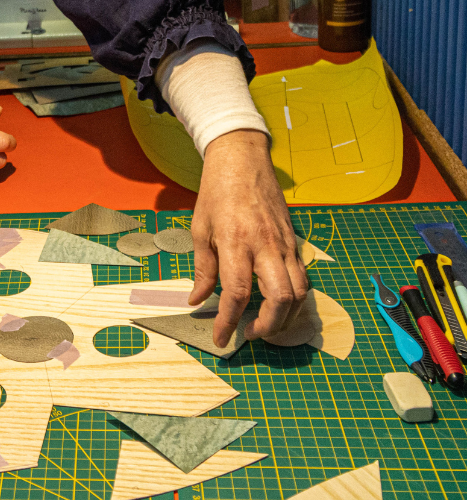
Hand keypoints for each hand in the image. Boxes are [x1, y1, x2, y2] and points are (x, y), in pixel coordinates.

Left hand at [189, 129, 308, 346]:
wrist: (242, 160)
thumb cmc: (216, 193)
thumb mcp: (200, 229)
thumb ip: (203, 269)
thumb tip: (197, 301)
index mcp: (236, 242)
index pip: (238, 293)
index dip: (229, 322)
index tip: (220, 339)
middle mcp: (265, 246)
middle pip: (281, 299)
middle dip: (269, 326)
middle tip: (250, 334)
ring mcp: (285, 244)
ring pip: (300, 291)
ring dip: (287, 317)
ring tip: (266, 324)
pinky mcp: (295, 241)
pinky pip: (302, 277)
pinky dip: (294, 297)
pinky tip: (278, 303)